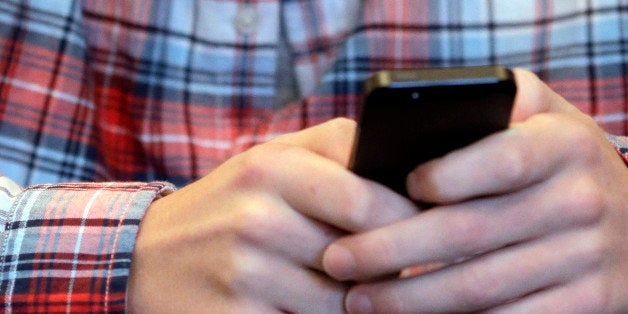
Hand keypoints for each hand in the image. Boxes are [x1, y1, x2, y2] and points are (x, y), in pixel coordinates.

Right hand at [126, 118, 418, 312]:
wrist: (147, 256)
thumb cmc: (227, 203)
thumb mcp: (271, 158)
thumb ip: (336, 149)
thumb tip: (404, 172)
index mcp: (271, 169)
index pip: (368, 200)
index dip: (405, 220)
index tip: (419, 229)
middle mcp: (256, 220)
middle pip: (361, 258)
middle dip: (384, 267)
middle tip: (390, 265)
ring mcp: (244, 275)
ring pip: (342, 304)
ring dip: (353, 301)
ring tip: (344, 286)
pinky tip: (305, 304)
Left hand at [323, 69, 627, 312]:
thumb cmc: (562, 162)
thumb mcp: (544, 117)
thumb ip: (494, 101)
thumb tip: (418, 113)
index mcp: (564, 144)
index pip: (499, 160)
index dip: (443, 176)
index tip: (394, 189)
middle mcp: (581, 200)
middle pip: (469, 232)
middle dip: (391, 252)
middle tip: (338, 261)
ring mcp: (589, 258)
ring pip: (480, 288)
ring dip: (410, 300)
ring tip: (359, 299)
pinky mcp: (589, 303)